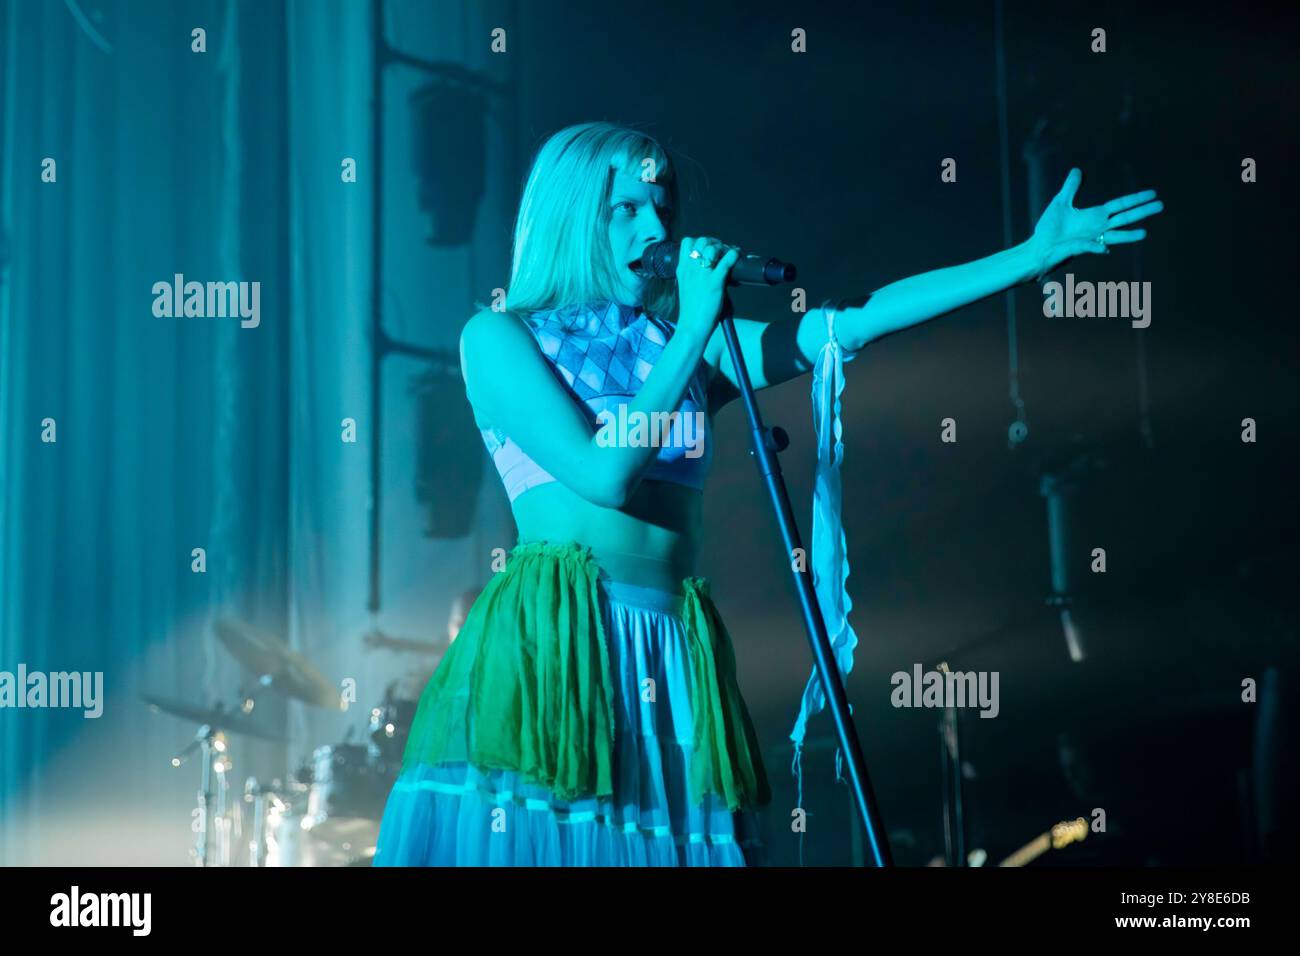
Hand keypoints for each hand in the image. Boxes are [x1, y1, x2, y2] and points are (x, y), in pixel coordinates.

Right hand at [675, 236, 740, 336]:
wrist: (691, 327)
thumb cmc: (691, 310)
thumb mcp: (686, 287)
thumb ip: (693, 275)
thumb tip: (709, 267)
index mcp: (682, 269)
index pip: (687, 242)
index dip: (700, 242)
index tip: (709, 249)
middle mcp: (690, 269)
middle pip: (701, 240)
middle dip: (714, 242)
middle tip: (722, 251)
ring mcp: (702, 275)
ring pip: (712, 247)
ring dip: (723, 248)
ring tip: (729, 255)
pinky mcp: (714, 283)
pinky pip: (726, 261)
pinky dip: (734, 255)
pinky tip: (737, 257)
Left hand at [1029, 168, 1163, 277]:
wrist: (1039, 248)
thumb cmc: (1049, 228)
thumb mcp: (1060, 203)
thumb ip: (1071, 188)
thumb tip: (1077, 170)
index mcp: (1095, 216)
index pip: (1120, 205)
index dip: (1136, 199)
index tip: (1152, 193)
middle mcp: (1097, 228)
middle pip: (1124, 218)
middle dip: (1142, 212)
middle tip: (1161, 206)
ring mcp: (1090, 240)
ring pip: (1115, 236)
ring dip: (1128, 236)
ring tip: (1144, 233)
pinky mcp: (1079, 249)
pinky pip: (1091, 248)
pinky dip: (1097, 248)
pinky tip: (1105, 249)